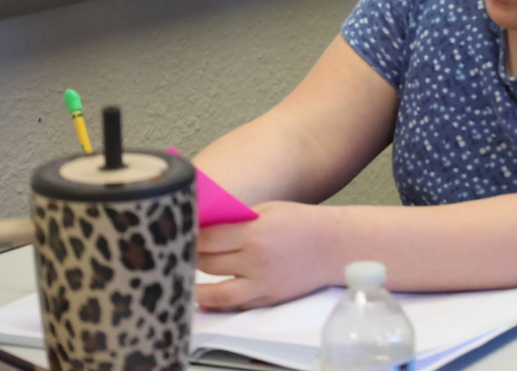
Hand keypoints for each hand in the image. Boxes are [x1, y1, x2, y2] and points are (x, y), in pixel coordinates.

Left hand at [195, 201, 336, 310]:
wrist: (334, 246)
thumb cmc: (303, 223)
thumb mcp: (269, 210)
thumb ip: (238, 220)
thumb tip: (207, 225)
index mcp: (254, 232)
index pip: (207, 237)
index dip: (190, 235)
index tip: (182, 233)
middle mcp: (255, 259)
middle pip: (207, 263)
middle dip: (191, 257)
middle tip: (183, 252)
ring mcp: (262, 282)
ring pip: (216, 293)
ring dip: (196, 288)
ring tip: (185, 282)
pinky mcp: (270, 298)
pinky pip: (237, 305)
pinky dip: (219, 303)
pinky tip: (207, 298)